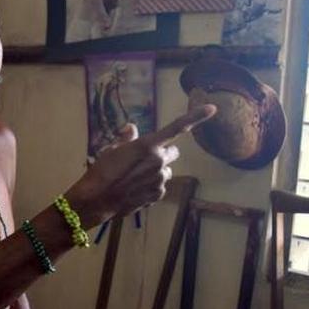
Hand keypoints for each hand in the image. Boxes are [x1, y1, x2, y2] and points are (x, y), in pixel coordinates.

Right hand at [66, 105, 215, 226]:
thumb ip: (126, 139)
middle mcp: (158, 161)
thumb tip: (131, 129)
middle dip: (162, 153)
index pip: (177, 127)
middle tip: (143, 159)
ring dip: (156, 171)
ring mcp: (160, 179)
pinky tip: (134, 189)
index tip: (212, 108)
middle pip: (172, 152)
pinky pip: (160, 186)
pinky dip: (150, 186)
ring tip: (135, 178)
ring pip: (165, 170)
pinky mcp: (158, 194)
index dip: (196, 116)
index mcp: (147, 145)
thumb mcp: (110, 150)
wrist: (96, 200)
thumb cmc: (101, 172)